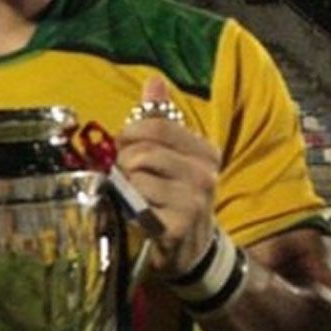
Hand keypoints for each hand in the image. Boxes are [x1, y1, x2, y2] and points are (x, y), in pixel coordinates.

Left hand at [117, 77, 221, 278]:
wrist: (191, 249)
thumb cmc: (176, 194)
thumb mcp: (174, 154)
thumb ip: (162, 117)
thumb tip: (154, 81)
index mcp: (205, 151)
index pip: (155, 124)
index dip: (130, 132)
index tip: (125, 145)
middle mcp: (205, 174)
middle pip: (143, 151)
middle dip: (125, 162)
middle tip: (128, 175)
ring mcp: (194, 202)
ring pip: (137, 176)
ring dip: (126, 186)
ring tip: (134, 194)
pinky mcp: (178, 226)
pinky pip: (138, 203)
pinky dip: (131, 207)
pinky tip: (140, 213)